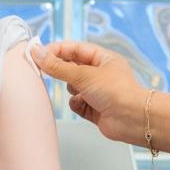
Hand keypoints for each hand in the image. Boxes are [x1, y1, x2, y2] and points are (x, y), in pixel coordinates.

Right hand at [31, 40, 145, 142]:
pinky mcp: (95, 108)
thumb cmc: (116, 91)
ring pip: (72, 87)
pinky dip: (77, 104)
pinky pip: (76, 103)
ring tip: (79, 92)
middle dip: (61, 71)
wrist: (132, 120)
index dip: (56, 50)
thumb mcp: (83, 74)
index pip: (75, 49)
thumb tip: (37, 52)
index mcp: (103, 59)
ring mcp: (98, 92)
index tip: (37, 53)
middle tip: (43, 71)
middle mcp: (101, 74)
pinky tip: (84, 105)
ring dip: (71, 90)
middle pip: (72, 67)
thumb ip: (57, 66)